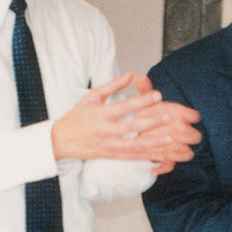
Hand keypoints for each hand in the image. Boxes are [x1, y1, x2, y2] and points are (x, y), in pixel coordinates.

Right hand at [50, 73, 201, 166]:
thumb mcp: (91, 97)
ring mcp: (108, 145)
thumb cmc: (77, 116)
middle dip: (151, 122)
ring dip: (153, 142)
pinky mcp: (110, 155)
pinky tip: (159, 153)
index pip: (124, 106)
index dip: (141, 101)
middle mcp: (105, 131)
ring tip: (170, 138)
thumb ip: (112, 85)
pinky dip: (145, 155)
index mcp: (100, 114)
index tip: (157, 95)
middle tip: (168, 116)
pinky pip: (131, 156)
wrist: (61, 140)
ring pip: (134, 145)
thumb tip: (130, 74)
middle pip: (131, 127)